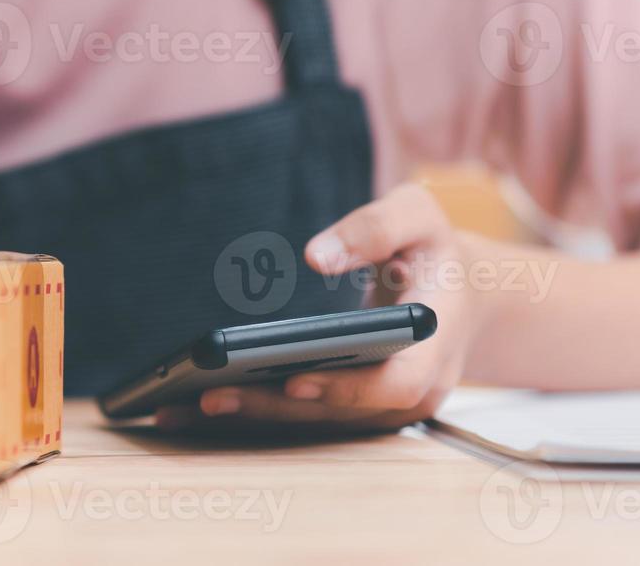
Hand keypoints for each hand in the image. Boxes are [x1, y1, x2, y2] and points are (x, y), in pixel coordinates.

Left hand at [156, 184, 490, 434]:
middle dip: (272, 407)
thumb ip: (375, 228)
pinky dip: (247, 417)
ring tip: (177, 408)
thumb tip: (316, 255)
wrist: (462, 289)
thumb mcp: (420, 215)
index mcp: (433, 348)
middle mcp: (409, 392)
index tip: (293, 377)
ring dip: (247, 420)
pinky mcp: (350, 409)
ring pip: (312, 424)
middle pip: (337, 413)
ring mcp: (379, 408)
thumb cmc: (432, 248)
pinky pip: (299, 418)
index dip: (345, 388)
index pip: (393, 384)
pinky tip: (187, 409)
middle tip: (207, 395)